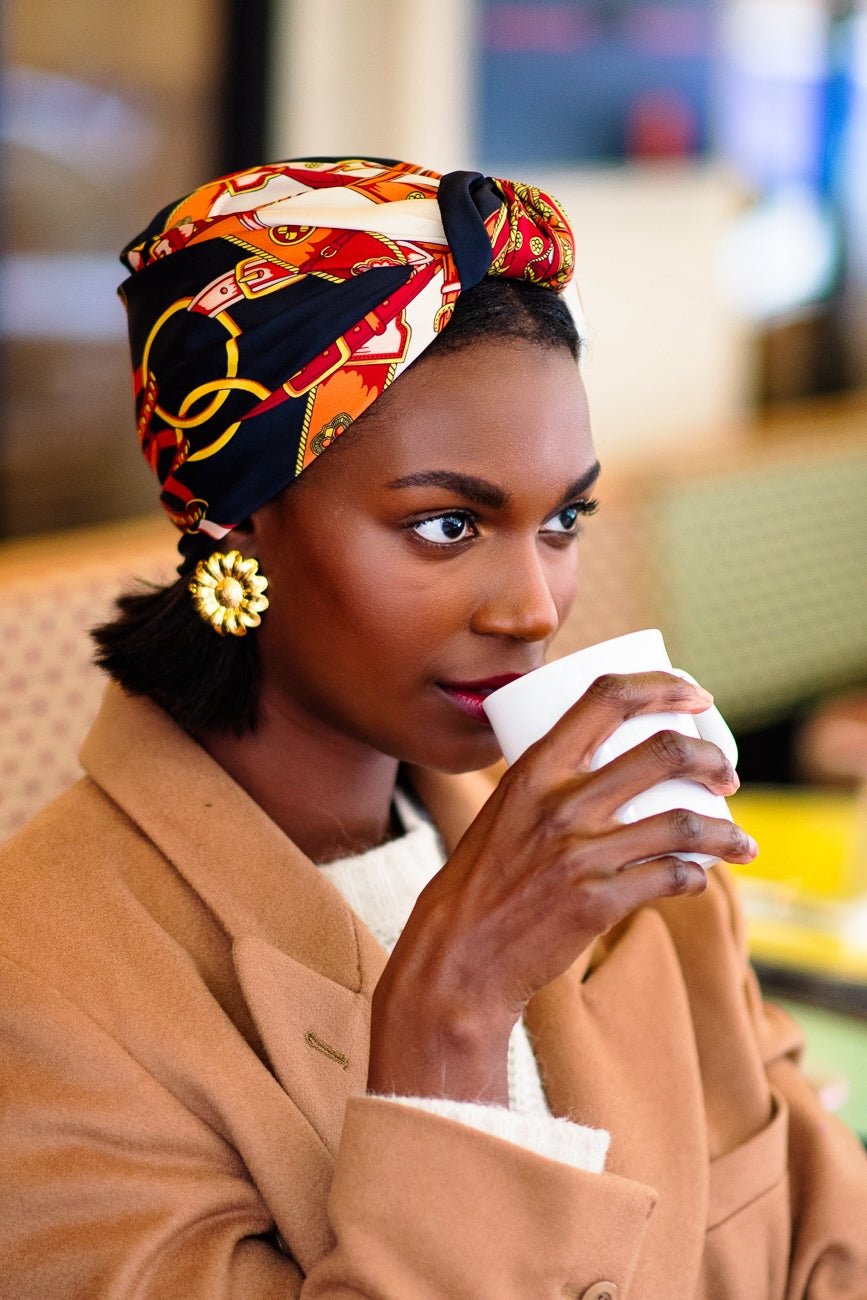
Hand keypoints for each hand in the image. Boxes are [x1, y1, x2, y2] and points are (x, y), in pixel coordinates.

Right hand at [367, 671, 755, 1104]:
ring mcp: (582, 853)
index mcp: (534, 768)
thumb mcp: (505, 810)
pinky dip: (696, 876)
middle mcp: (560, 803)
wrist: (458, 956)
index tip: (697, 697)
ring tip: (740, 840)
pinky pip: (673, 877)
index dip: (663, 688)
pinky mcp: (599, 902)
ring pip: (685, 823)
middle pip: (664, 753)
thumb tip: (613, 765)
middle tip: (726, 776)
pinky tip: (698, 877)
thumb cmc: (481, 881)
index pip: (607, 699)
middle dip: (714, 760)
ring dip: (727, 831)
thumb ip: (551, 785)